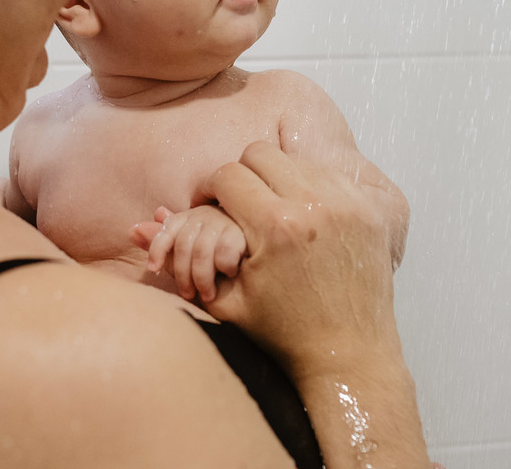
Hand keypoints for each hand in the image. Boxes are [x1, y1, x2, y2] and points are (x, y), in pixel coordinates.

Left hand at [130, 205, 247, 302]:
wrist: (258, 255)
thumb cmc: (215, 257)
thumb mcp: (185, 253)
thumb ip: (162, 244)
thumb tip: (132, 231)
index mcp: (188, 218)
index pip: (166, 230)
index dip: (156, 249)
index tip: (152, 269)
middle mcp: (204, 215)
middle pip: (183, 246)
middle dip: (183, 275)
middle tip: (189, 294)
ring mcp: (225, 222)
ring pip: (201, 252)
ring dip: (202, 278)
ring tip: (208, 294)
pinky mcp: (245, 232)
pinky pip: (224, 253)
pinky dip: (224, 268)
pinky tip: (230, 274)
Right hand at [195, 141, 409, 371]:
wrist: (349, 356)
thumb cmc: (283, 335)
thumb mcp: (224, 299)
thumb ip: (184, 256)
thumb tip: (140, 225)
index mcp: (274, 226)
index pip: (228, 175)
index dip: (210, 189)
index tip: (209, 204)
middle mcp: (314, 205)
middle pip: (260, 154)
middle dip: (242, 175)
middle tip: (237, 203)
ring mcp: (348, 204)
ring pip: (296, 160)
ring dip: (276, 178)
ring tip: (269, 209)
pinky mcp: (370, 210)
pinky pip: (329, 175)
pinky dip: (310, 188)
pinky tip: (301, 217)